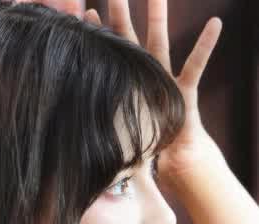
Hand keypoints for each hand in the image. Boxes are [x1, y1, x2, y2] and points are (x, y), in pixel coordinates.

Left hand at [36, 0, 224, 187]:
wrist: (171, 159)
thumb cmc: (140, 148)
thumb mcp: (111, 137)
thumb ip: (92, 131)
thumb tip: (58, 127)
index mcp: (124, 87)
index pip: (106, 56)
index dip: (95, 35)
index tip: (81, 13)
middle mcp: (143, 77)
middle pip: (129, 39)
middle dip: (121, 14)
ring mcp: (164, 81)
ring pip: (160, 43)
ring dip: (158, 18)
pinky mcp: (184, 92)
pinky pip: (196, 66)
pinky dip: (206, 45)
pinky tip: (215, 23)